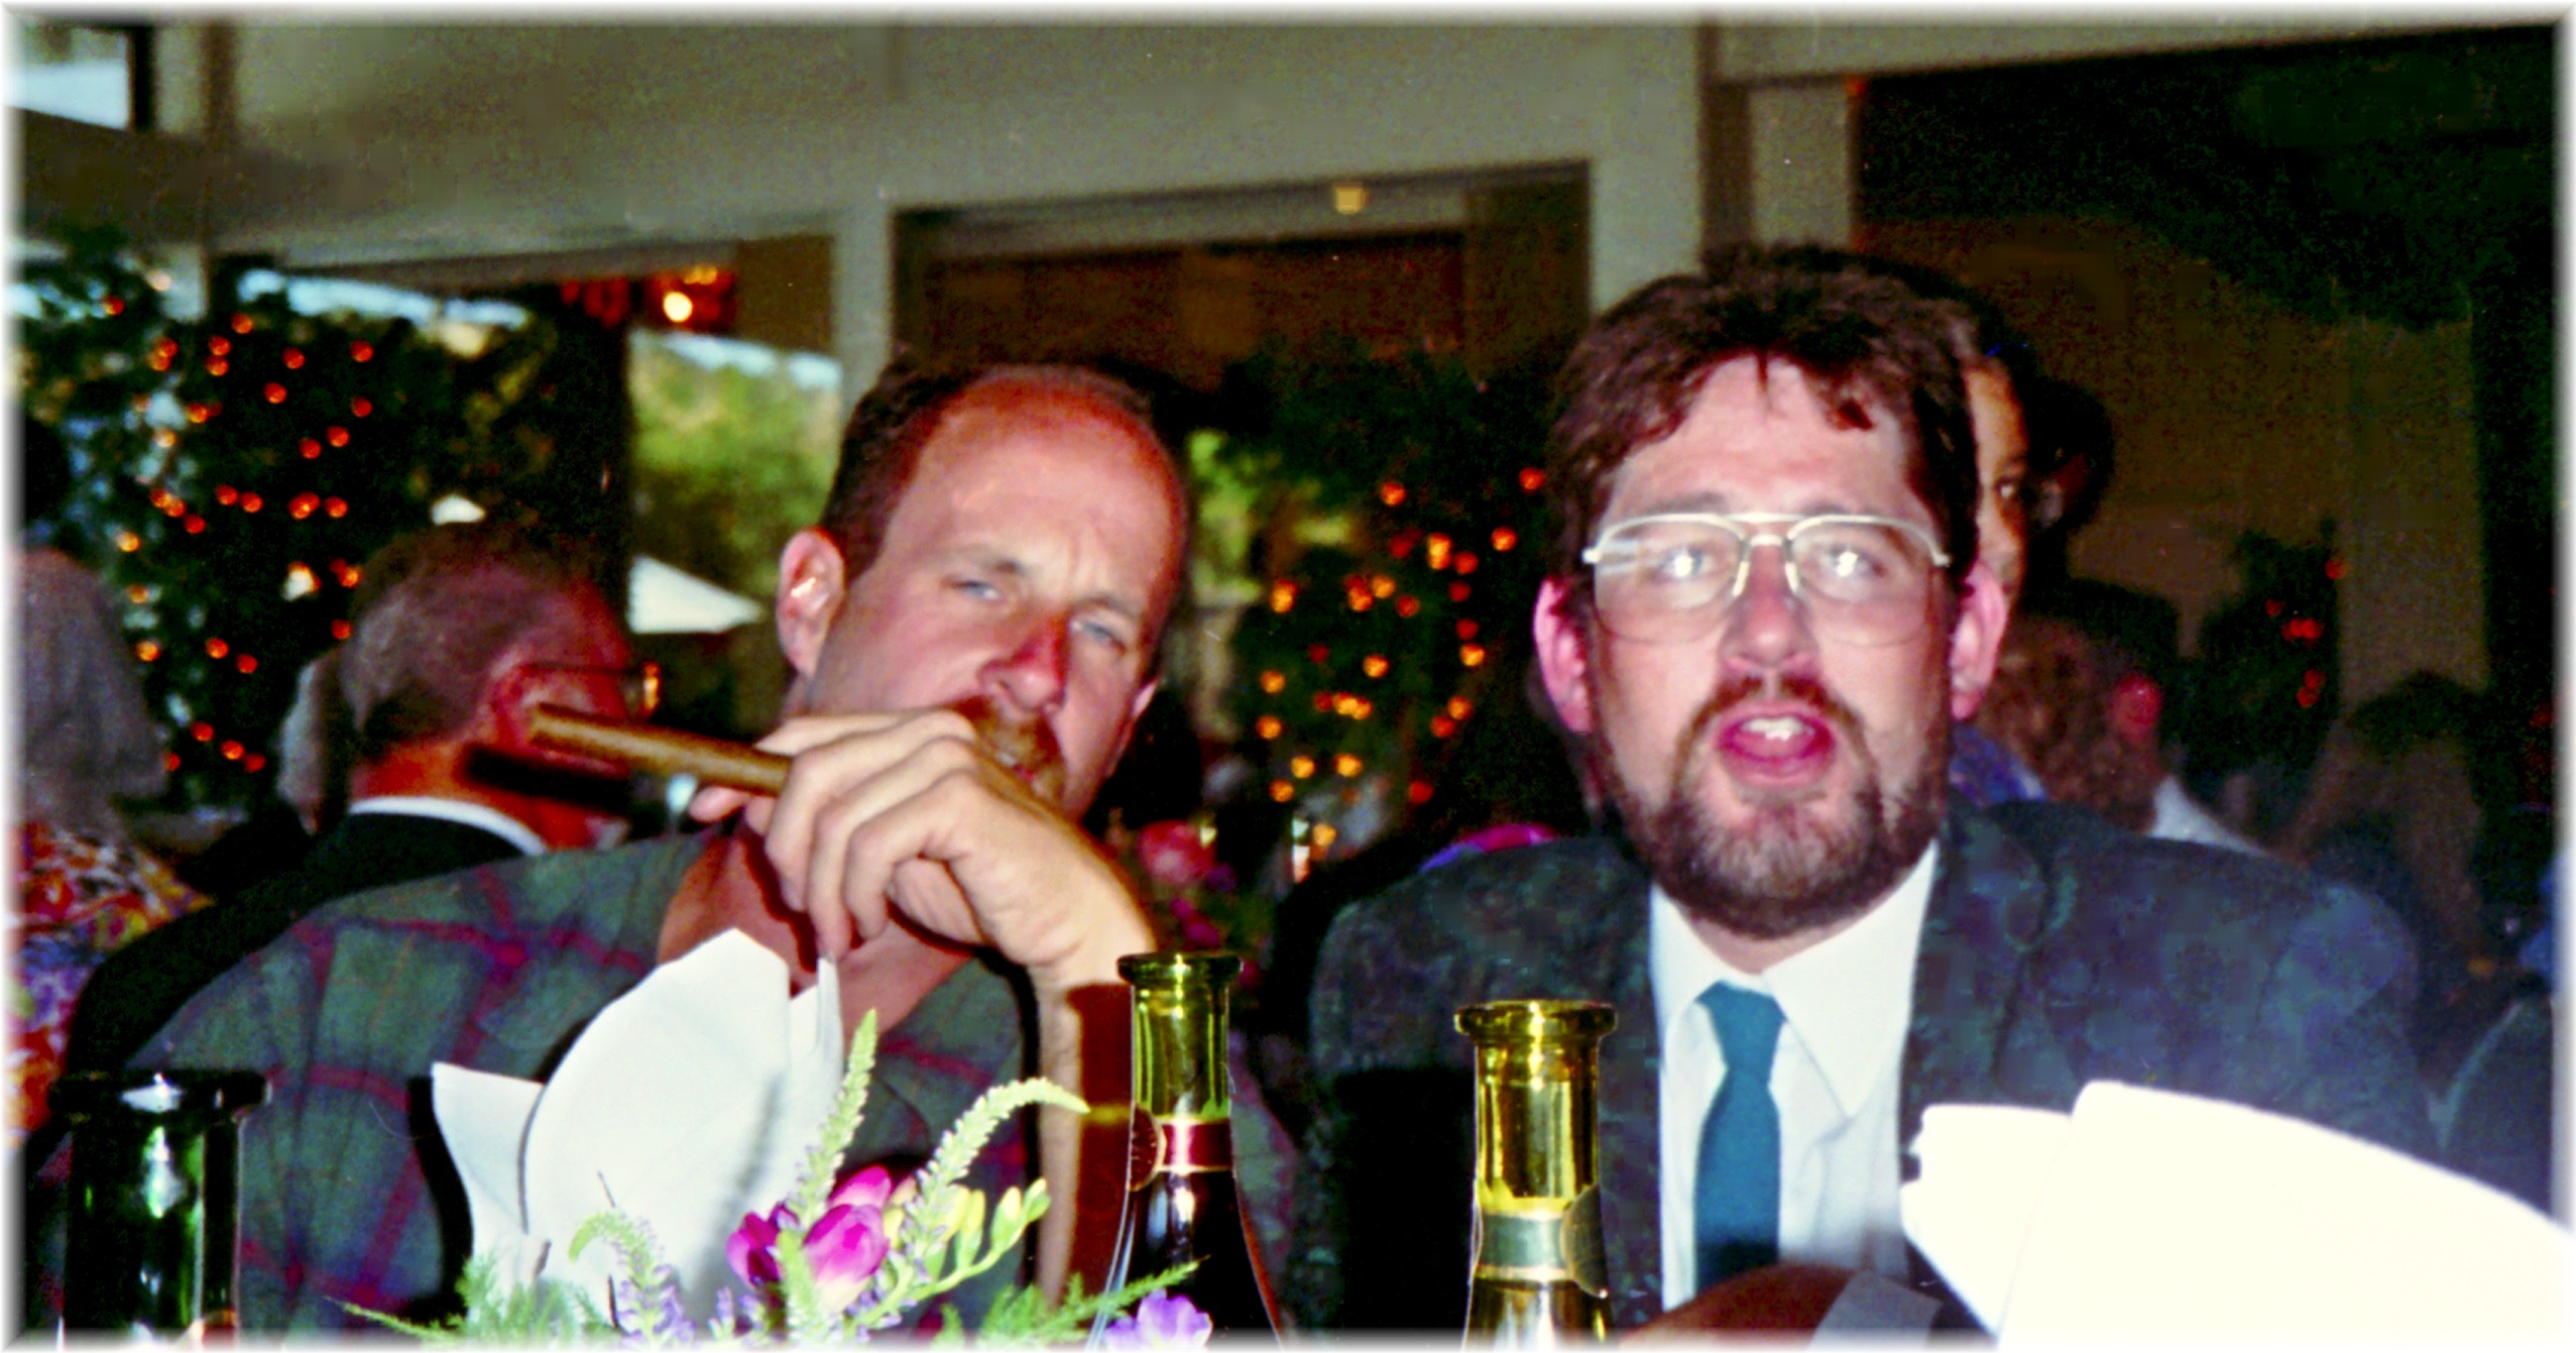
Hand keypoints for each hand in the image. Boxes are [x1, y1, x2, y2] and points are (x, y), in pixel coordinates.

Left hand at [687, 709, 1150, 992]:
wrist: (1066, 919)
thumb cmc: (982, 888)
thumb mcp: (887, 854)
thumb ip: (832, 823)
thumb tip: (747, 805)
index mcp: (909, 732)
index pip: (805, 733)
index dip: (745, 770)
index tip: (700, 811)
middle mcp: (927, 730)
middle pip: (805, 772)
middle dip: (786, 849)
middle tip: (806, 912)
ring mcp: (945, 756)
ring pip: (831, 816)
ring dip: (824, 891)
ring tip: (843, 932)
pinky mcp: (959, 796)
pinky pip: (867, 844)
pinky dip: (856, 895)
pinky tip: (872, 924)